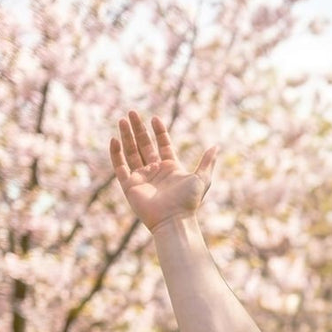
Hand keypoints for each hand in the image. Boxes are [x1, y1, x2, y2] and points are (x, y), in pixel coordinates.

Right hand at [110, 110, 217, 230]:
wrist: (174, 219)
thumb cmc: (188, 200)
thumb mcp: (202, 178)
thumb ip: (207, 162)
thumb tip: (216, 146)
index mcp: (171, 168)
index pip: (163, 145)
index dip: (159, 132)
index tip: (154, 118)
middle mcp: (155, 171)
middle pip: (144, 145)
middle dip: (138, 129)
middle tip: (132, 112)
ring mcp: (141, 177)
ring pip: (131, 152)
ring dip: (126, 136)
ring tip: (123, 120)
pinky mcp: (129, 185)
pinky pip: (120, 166)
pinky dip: (116, 153)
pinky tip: (114, 139)